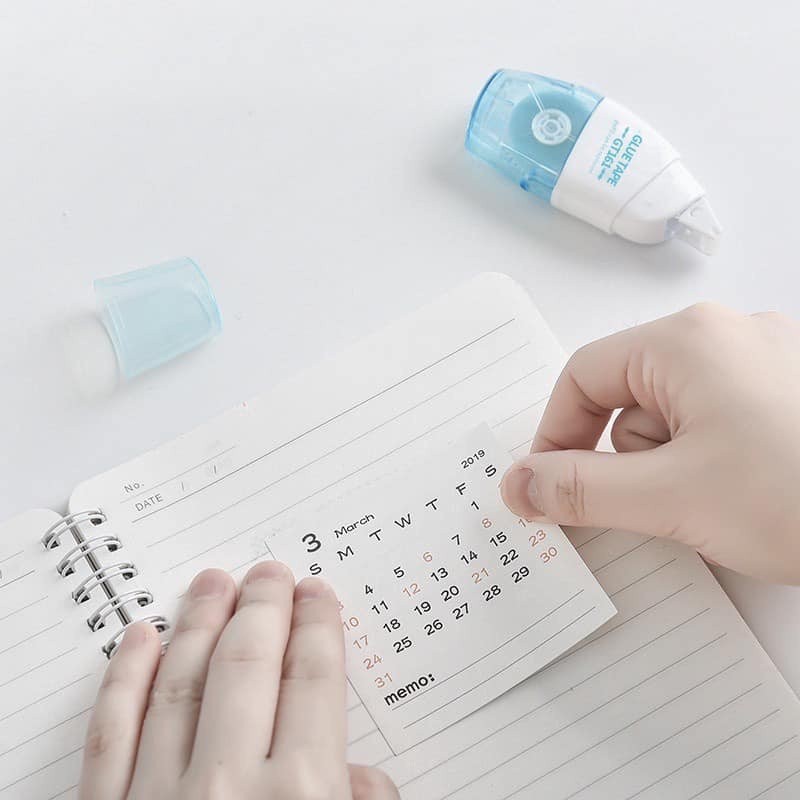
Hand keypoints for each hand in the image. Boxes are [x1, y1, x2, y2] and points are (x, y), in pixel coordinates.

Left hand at [78, 563, 398, 799]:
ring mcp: (159, 799)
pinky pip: (110, 734)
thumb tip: (361, 778)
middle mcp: (230, 787)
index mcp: (302, 795)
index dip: (317, 626)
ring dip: (198, 623)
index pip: (313, 681)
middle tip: (270, 572)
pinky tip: (139, 638)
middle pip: (249, 665)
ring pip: (180, 684)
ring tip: (212, 582)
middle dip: (264, 607)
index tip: (316, 593)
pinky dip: (123, 680)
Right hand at [500, 303, 799, 583]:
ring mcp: (766, 360)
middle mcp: (726, 334)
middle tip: (663, 504)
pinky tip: (752, 494)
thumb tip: (516, 485)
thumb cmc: (798, 494)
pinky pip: (720, 420)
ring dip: (675, 466)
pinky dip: (713, 461)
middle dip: (631, 460)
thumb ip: (579, 490)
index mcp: (687, 340)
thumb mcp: (672, 496)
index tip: (549, 488)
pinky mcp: (790, 393)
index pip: (583, 374)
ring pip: (677, 415)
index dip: (556, 433)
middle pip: (630, 397)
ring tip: (724, 505)